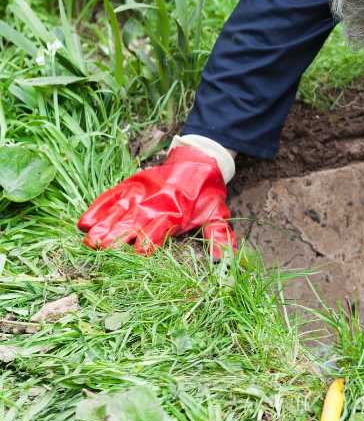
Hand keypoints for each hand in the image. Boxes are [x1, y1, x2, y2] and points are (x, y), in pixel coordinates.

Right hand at [77, 146, 235, 258]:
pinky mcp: (130, 185)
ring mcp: (140, 193)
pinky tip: (84, 222)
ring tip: (89, 241)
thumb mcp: (216, 213)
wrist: (198, 160)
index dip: (149, 242)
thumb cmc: (206, 193)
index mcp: (176, 213)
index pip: (160, 230)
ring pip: (118, 212)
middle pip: (134, 222)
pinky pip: (111, 197)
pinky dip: (98, 208)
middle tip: (100, 250)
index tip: (137, 254)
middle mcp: (155, 203)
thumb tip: (222, 260)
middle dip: (117, 237)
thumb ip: (218, 236)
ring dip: (104, 226)